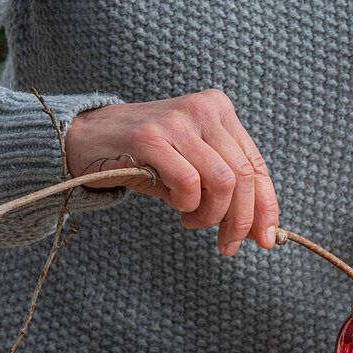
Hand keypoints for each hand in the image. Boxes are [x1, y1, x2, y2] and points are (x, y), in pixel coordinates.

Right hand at [64, 90, 278, 254]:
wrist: (87, 139)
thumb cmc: (147, 157)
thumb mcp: (195, 166)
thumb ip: (227, 189)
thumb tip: (261, 230)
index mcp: (220, 110)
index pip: (256, 165)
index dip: (266, 206)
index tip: (265, 238)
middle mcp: (203, 109)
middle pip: (243, 176)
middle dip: (241, 220)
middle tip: (228, 243)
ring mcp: (177, 121)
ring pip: (221, 181)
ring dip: (212, 215)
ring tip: (192, 220)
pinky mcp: (150, 138)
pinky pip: (188, 182)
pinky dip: (188, 204)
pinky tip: (177, 208)